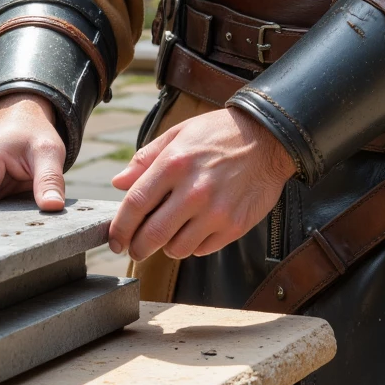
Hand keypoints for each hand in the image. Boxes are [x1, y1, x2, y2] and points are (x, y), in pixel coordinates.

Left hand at [108, 108, 294, 261]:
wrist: (269, 139)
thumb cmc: (220, 134)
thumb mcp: (180, 134)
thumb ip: (146, 159)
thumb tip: (118, 183)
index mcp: (175, 163)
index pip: (135, 205)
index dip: (119, 228)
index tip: (114, 239)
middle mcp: (194, 190)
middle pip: (151, 235)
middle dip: (137, 247)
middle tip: (135, 248)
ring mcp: (216, 212)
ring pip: (176, 249)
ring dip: (167, 246)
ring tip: (171, 233)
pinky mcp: (234, 226)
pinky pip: (202, 250)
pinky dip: (193, 245)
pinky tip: (196, 228)